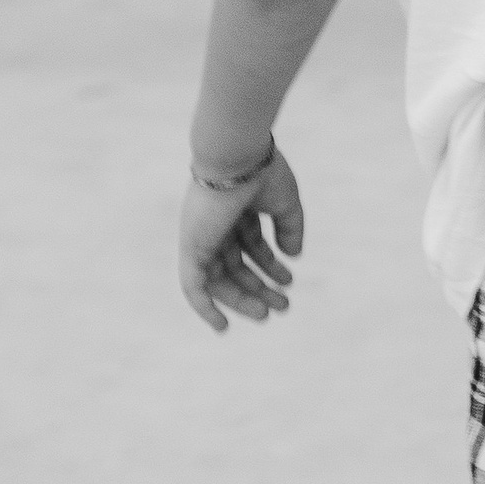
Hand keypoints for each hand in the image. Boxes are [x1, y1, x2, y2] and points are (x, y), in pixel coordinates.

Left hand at [180, 146, 306, 332]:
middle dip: (259, 287)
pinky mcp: (191, 248)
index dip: (270, 266)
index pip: (250, 246)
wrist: (237, 157)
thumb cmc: (262, 172)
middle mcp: (215, 226)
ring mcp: (201, 237)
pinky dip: (204, 308)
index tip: (289, 282)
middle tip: (283, 306)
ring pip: (218, 280)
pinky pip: (193, 285)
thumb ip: (290, 228)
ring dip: (242, 299)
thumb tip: (293, 256)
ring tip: (267, 315)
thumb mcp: (285, 203)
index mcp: (235, 211)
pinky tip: (222, 326)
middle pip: (235, 266)